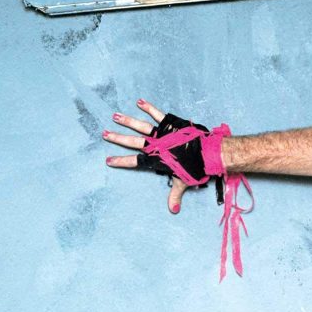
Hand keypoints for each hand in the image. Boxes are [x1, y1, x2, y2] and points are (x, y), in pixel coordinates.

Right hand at [103, 98, 188, 213]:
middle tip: (105, 134)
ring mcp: (162, 133)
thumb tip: (173, 211)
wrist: (207, 153)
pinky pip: (158, 115)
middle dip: (118, 138)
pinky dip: (149, 107)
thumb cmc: (195, 168)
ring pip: (141, 126)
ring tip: (115, 116)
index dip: (121, 162)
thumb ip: (175, 195)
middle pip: (132, 142)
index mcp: (156, 159)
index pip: (134, 162)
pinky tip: (139, 101)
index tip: (108, 160)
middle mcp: (156, 145)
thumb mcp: (183, 182)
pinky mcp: (171, 124)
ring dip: (128, 121)